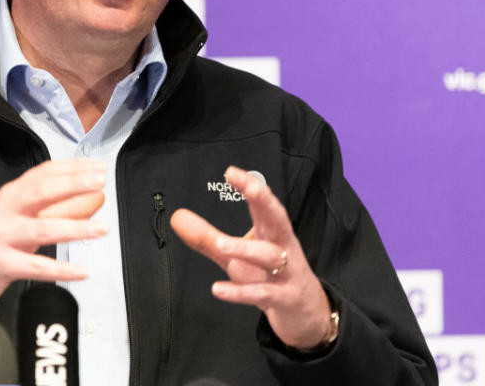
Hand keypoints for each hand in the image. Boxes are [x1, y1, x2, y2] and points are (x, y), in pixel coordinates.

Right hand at [0, 159, 107, 312]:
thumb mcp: (21, 217)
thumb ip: (53, 207)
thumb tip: (91, 198)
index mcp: (12, 194)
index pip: (44, 173)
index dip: (73, 167)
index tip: (97, 167)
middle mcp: (5, 210)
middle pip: (42, 191)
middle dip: (73, 184)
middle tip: (100, 182)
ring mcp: (2, 236)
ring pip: (43, 229)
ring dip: (76, 228)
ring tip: (102, 228)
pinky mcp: (2, 263)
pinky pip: (37, 267)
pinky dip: (63, 270)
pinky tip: (82, 271)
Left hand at [170, 166, 331, 349]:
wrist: (306, 312)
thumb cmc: (271, 276)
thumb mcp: (237, 255)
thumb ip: (207, 237)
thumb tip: (178, 217)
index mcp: (272, 232)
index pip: (263, 204)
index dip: (251, 186)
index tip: (232, 172)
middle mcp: (282, 247)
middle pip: (277, 219)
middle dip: (264, 201)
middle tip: (249, 187)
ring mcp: (286, 272)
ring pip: (269, 256)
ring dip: (245, 249)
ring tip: (221, 245)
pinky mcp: (284, 298)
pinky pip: (262, 293)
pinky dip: (240, 292)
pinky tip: (218, 289)